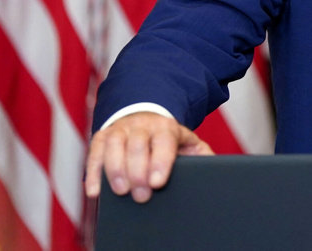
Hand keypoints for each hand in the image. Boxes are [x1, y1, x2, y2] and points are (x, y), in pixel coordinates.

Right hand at [84, 111, 213, 203]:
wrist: (146, 116)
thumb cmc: (169, 139)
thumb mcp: (189, 143)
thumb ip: (202, 155)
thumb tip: (218, 170)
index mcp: (167, 127)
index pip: (164, 141)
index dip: (160, 162)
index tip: (157, 183)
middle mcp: (142, 125)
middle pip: (138, 144)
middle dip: (138, 171)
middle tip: (141, 195)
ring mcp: (121, 129)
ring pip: (114, 144)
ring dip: (115, 169)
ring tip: (120, 191)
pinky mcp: (102, 136)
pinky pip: (94, 151)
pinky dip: (93, 171)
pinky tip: (94, 190)